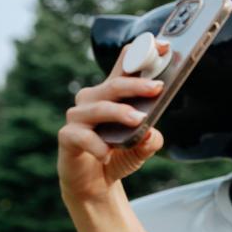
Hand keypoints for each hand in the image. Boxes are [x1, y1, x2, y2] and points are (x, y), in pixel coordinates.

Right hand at [57, 42, 167, 207]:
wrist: (95, 185)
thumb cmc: (118, 157)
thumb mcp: (142, 148)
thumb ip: (150, 138)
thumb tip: (150, 132)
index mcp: (112, 95)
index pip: (125, 66)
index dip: (141, 53)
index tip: (163, 46)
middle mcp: (93, 100)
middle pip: (114, 85)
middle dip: (137, 85)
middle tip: (157, 88)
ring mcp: (78, 117)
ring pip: (99, 108)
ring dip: (120, 113)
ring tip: (139, 121)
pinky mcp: (67, 136)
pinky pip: (82, 136)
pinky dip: (97, 145)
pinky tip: (106, 155)